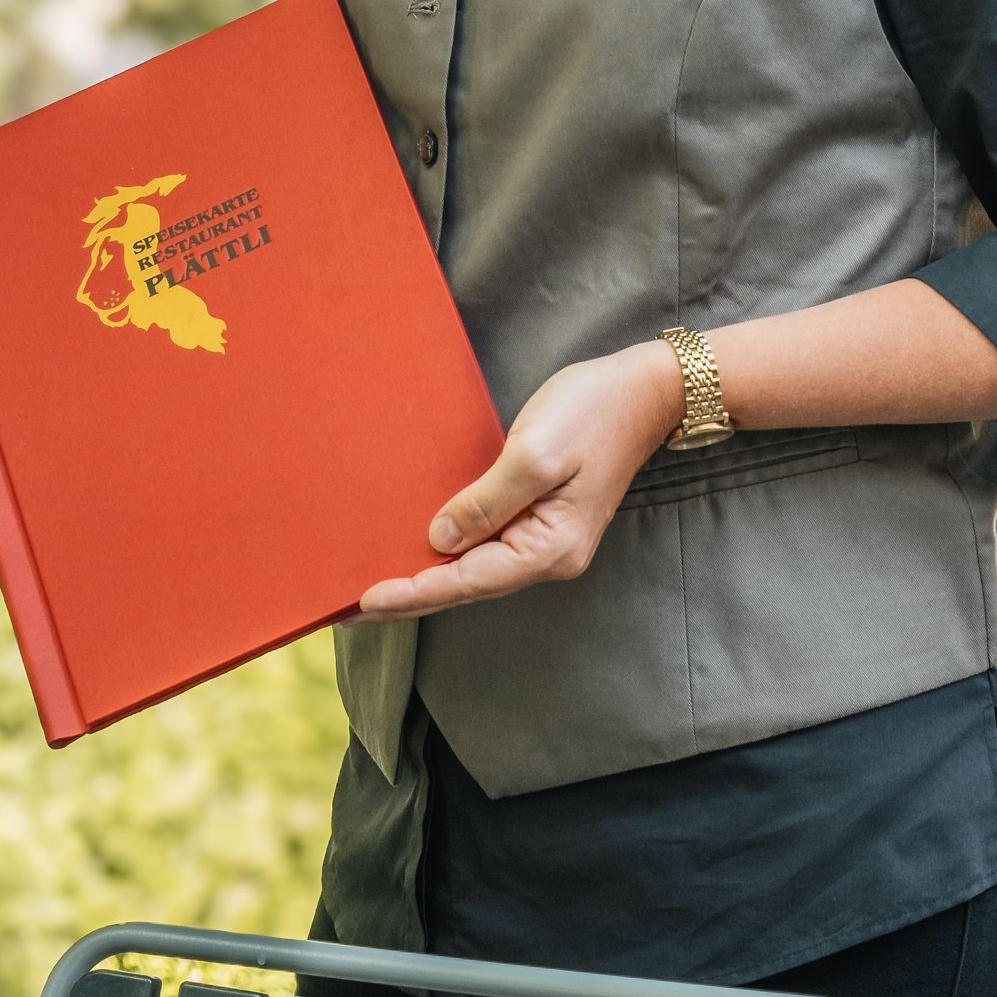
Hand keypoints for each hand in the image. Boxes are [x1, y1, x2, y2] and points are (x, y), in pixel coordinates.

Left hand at [358, 339, 683, 617]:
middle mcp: (548, 555)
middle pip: (469, 583)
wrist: (644, 391)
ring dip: (428, 573)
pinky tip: (422, 547)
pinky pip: (487, 542)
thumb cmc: (593, 413)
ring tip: (376, 585)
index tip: (366, 600)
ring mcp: (546, 538)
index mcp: (550, 548)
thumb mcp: (535, 454)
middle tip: (351, 604)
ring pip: (475, 567)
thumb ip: (487, 501)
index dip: (414, 591)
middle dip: (414, 592)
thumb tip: (441, 539)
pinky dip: (451, 548)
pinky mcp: (540, 516)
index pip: (468, 581)